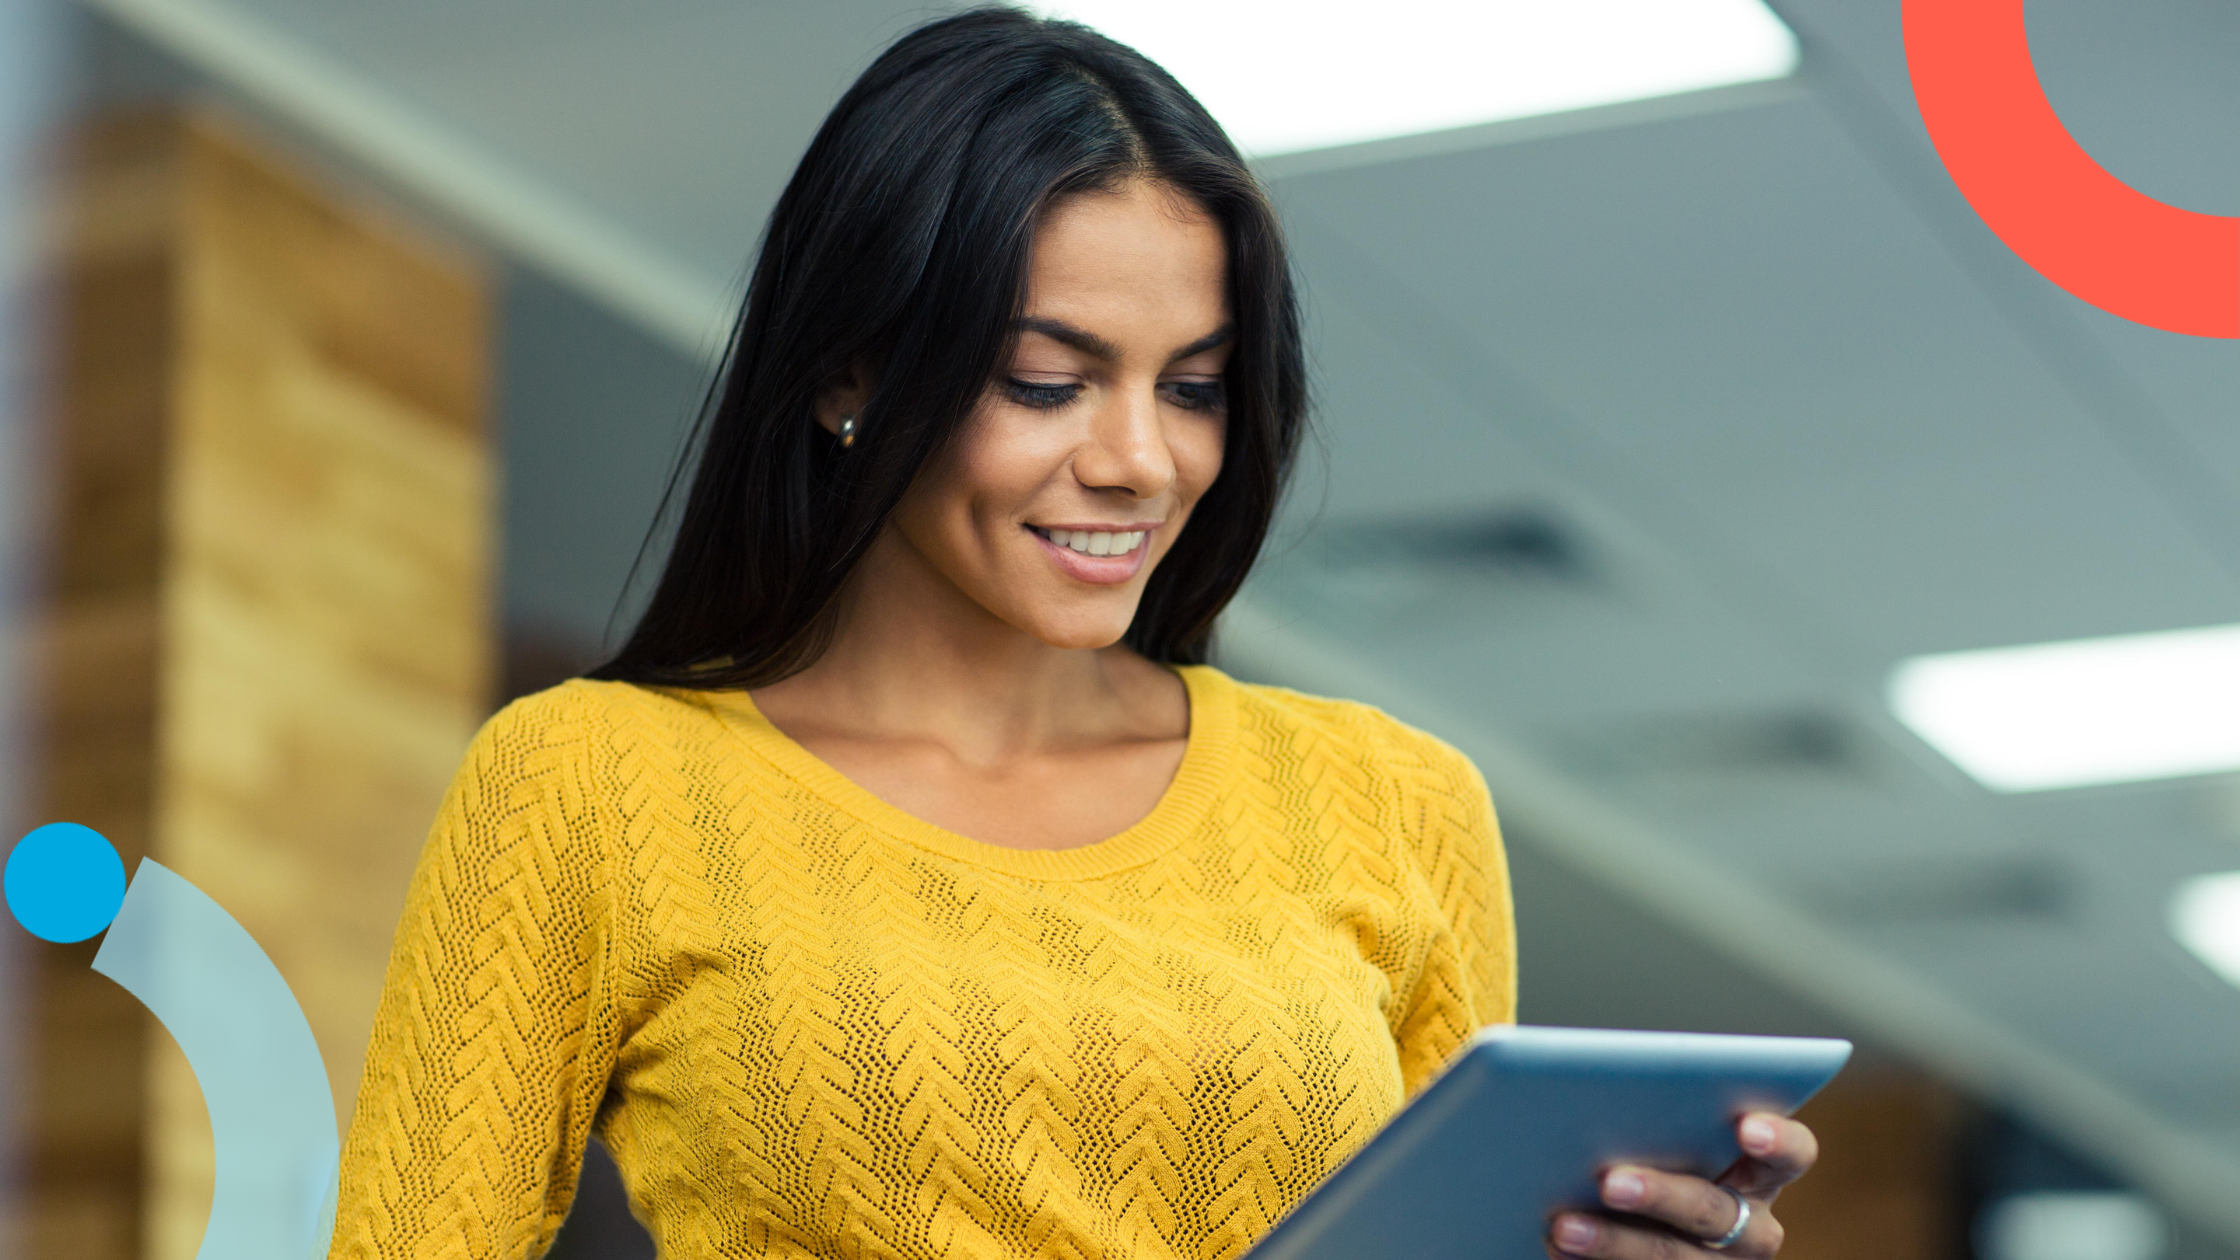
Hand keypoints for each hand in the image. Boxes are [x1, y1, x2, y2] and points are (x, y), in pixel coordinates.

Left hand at [1546, 1112, 1817, 1259]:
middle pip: (1714, 1210)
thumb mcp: (1658, 1133)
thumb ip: (1648, 1115)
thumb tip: (1588, 1088)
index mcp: (1757, 1172)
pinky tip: (1555, 1247)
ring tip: (1562, 1227)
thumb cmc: (1642, 1152)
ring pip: (1671, 1256)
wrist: (1622, 1219)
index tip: (1745, 1126)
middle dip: (1660, 1194)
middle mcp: (1749, 1228)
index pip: (1792, 1153)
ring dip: (1614, 1241)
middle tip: (1609, 1179)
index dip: (1777, 1139)